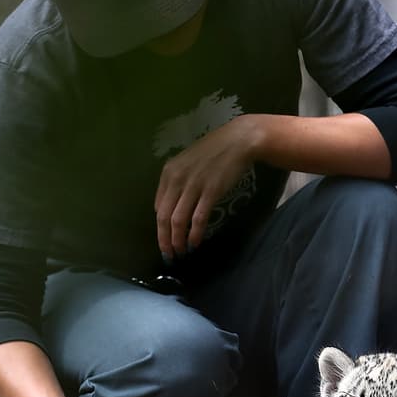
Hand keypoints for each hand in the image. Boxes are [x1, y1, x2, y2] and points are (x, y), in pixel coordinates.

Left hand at [154, 116, 259, 260]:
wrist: (238, 141)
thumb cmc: (215, 151)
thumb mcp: (188, 162)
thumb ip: (178, 181)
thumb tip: (174, 205)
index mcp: (168, 172)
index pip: (158, 206)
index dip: (160, 227)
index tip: (165, 239)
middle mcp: (177, 179)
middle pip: (164, 216)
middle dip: (164, 239)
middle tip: (168, 255)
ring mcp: (193, 186)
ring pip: (178, 220)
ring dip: (178, 240)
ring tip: (181, 252)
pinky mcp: (211, 192)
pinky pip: (198, 218)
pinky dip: (194, 234)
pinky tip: (195, 243)